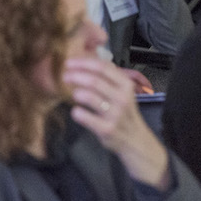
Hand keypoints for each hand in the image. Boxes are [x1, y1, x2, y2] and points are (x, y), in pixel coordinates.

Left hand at [62, 57, 169, 188]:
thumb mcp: (123, 92)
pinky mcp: (107, 129)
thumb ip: (109, 77)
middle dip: (75, 76)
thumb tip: (86, 60)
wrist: (135, 140)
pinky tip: (76, 112)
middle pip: (93, 80)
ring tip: (74, 94)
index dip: (83, 63)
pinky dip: (77, 112)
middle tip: (65, 76)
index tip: (70, 63)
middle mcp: (122, 98)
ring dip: (76, 93)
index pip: (103, 67)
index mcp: (126, 85)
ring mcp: (115, 114)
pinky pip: (85, 117)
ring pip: (89, 97)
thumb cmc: (125, 113)